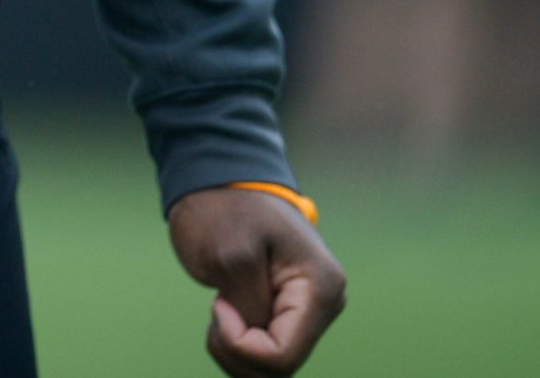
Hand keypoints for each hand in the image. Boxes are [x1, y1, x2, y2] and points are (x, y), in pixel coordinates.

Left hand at [166, 186, 346, 374]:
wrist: (220, 180)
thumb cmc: (224, 208)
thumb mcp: (230, 254)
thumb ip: (250, 306)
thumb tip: (260, 343)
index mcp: (320, 288)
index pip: (282, 355)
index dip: (241, 345)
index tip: (218, 304)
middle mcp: (322, 304)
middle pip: (278, 367)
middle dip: (236, 350)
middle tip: (216, 305)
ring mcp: (307, 311)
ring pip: (270, 367)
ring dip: (234, 349)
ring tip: (220, 305)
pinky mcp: (287, 313)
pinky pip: (264, 352)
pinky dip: (236, 344)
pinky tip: (226, 310)